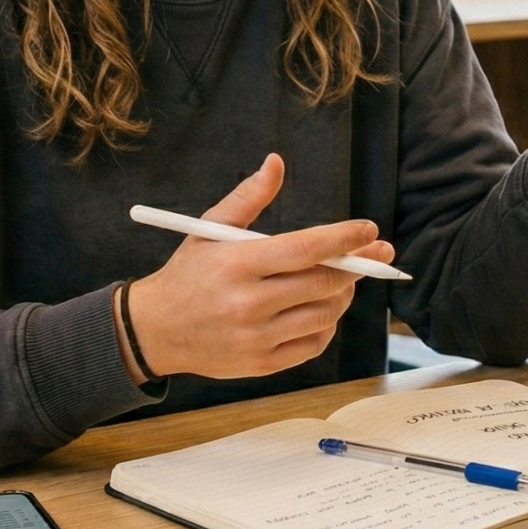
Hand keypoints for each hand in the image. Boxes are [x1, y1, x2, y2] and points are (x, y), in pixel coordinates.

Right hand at [123, 155, 396, 382]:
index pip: (306, 250)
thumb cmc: (189, 273)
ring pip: (325, 315)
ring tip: (342, 280)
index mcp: (237, 264)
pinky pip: (313, 345)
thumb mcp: (209, 229)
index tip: (370, 230)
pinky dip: (326, 325)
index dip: (344, 239)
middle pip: (324, 284)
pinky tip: (321, 309)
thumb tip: (276, 163)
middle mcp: (248, 303)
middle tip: (372, 254)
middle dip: (356, 266)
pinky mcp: (261, 365)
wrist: (155, 330)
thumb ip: (248, 196)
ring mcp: (256, 338)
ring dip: (343, 295)